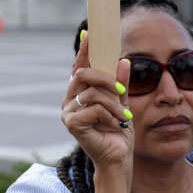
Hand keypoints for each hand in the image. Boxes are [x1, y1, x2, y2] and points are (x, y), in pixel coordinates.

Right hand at [61, 32, 132, 170]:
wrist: (118, 158)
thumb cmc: (118, 131)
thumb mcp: (122, 103)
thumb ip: (120, 83)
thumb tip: (123, 60)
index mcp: (80, 93)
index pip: (80, 66)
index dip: (84, 50)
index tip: (90, 33)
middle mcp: (69, 100)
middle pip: (82, 74)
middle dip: (105, 79)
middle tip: (121, 91)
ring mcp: (68, 112)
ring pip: (91, 93)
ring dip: (113, 104)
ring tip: (123, 117)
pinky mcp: (71, 124)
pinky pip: (93, 108)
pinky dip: (109, 116)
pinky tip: (116, 126)